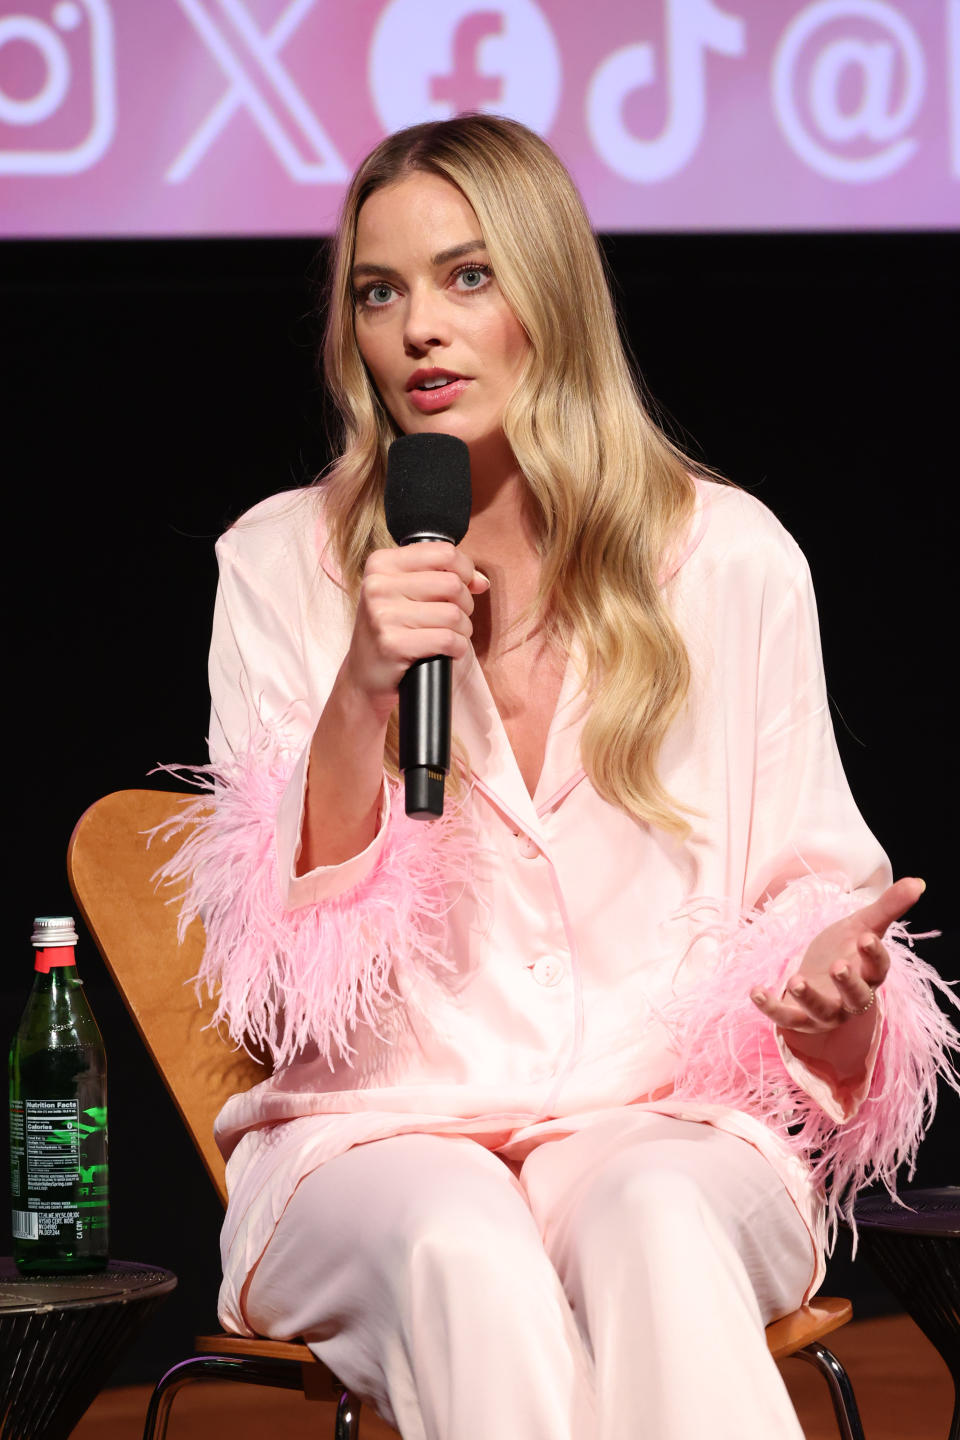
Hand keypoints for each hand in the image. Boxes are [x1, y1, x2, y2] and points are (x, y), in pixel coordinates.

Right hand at [342, 541, 488, 718]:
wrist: (365, 673)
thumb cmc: (393, 628)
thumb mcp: (408, 592)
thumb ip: (445, 576)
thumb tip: (481, 581)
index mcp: (381, 563)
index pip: (444, 552)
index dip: (466, 570)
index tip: (465, 585)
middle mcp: (378, 585)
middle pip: (452, 583)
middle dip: (465, 604)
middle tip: (455, 618)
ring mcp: (382, 615)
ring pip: (453, 613)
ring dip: (462, 629)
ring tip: (450, 636)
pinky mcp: (392, 644)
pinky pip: (447, 639)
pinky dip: (457, 648)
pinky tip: (447, 651)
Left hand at [751, 876, 923, 1035]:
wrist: (817, 975)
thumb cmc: (844, 949)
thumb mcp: (862, 925)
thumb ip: (888, 906)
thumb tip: (917, 882)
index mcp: (869, 975)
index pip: (879, 969)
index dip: (875, 955)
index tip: (865, 937)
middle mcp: (851, 999)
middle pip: (856, 998)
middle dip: (848, 983)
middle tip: (838, 965)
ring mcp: (825, 1011)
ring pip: (821, 1012)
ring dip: (808, 998)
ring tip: (794, 980)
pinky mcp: (799, 1018)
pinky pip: (786, 1018)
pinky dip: (770, 1007)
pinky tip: (755, 991)